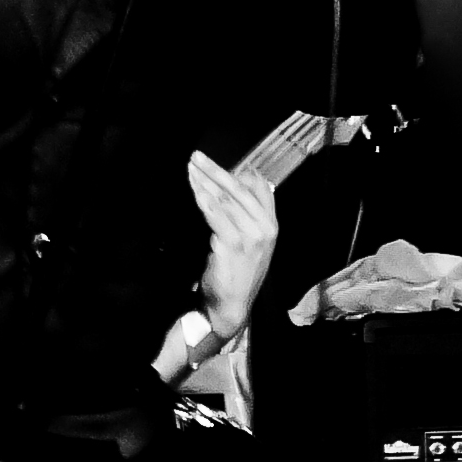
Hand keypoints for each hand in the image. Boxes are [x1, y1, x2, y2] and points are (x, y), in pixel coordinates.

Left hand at [188, 151, 278, 339]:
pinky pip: (215, 214)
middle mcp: (265, 228)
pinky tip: (194, 190)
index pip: (260, 187)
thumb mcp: (252, 242)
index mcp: (271, 225)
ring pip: (224, 199)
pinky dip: (203, 199)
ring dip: (204, 182)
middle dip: (215, 170)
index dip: (238, 171)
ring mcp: (251, 236)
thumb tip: (239, 182)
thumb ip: (248, 215)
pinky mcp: (233, 244)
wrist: (233, 305)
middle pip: (239, 189)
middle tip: (196, 157)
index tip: (217, 162)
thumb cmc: (238, 271)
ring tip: (189, 170)